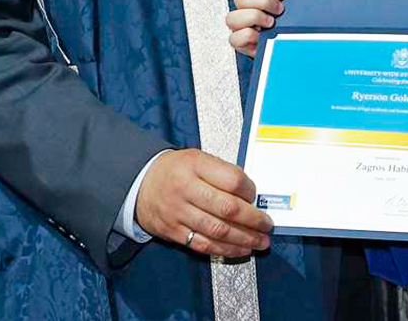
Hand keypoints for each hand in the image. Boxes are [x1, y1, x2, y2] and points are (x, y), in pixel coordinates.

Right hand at [135, 148, 272, 257]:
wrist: (140, 183)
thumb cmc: (175, 170)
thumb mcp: (197, 158)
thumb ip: (222, 172)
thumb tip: (250, 193)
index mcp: (195, 165)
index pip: (231, 179)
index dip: (250, 190)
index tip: (257, 196)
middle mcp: (186, 189)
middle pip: (227, 208)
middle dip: (253, 220)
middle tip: (267, 225)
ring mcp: (178, 212)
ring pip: (217, 230)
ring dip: (244, 239)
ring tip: (260, 242)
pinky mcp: (173, 232)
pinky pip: (203, 244)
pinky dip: (225, 250)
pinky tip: (240, 249)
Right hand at [226, 0, 287, 57]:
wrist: (297, 42)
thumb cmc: (288, 17)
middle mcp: (243, 10)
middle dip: (264, 1)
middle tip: (280, 9)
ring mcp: (239, 27)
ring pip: (232, 17)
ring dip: (255, 17)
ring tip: (271, 23)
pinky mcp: (240, 44)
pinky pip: (234, 38)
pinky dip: (248, 36)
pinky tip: (261, 36)